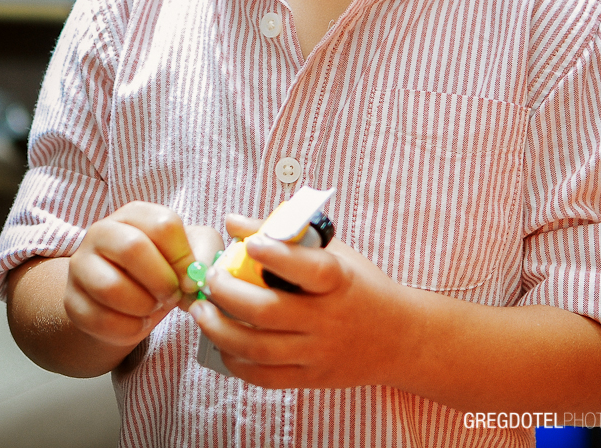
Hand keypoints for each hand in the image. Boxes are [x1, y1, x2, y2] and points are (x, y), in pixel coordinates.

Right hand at [65, 201, 223, 349]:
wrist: (127, 299)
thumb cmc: (163, 268)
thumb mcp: (191, 251)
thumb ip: (204, 254)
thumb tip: (195, 278)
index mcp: (135, 213)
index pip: (163, 224)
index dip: (183, 256)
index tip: (191, 277)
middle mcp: (102, 231)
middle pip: (133, 249)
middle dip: (162, 281)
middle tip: (172, 296)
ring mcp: (81, 265)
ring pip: (111, 287)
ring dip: (143, 306)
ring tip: (153, 307)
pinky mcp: (71, 300)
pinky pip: (99, 319)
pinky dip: (127, 329)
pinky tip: (137, 323)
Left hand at [189, 213, 411, 388]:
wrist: (398, 338)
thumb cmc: (359, 285)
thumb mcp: (335, 252)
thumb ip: (284, 235)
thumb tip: (234, 222)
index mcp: (338, 281)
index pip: (308, 268)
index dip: (277, 255)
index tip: (250, 243)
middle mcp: (328, 319)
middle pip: (268, 312)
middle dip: (228, 294)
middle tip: (210, 280)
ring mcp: (319, 352)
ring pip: (258, 348)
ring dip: (221, 330)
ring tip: (201, 312)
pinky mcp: (311, 378)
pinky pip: (265, 377)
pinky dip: (237, 363)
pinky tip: (223, 344)